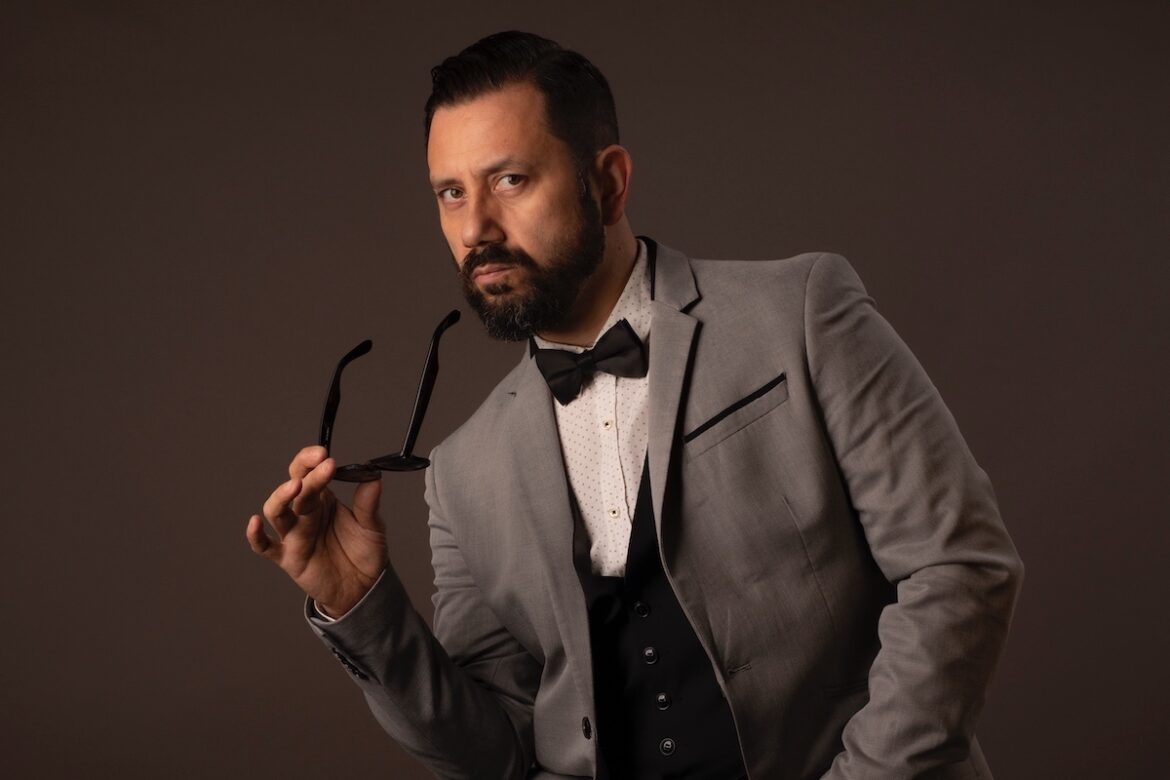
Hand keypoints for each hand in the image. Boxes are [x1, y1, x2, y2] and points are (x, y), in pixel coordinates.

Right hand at [246, 445, 387, 616]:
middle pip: (295, 488)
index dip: (311, 460)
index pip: (308, 472)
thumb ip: (368, 503)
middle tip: (323, 466)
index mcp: (323, 499)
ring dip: (282, 496)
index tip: (324, 454)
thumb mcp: (372, 525)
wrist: (363, 587)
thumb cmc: (363, 552)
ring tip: (295, 486)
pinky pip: (264, 547)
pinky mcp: (288, 558)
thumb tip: (373, 476)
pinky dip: (255, 536)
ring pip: (276, 511)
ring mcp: (293, 534)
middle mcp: (304, 513)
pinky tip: (255, 523)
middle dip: (308, 475)